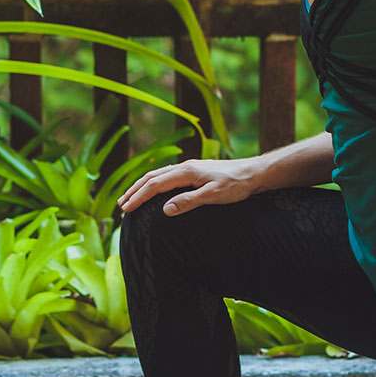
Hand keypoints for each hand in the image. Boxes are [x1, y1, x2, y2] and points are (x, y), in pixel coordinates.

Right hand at [118, 156, 263, 215]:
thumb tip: (165, 210)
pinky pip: (168, 176)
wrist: (254, 173)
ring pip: (159, 175)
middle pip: (152, 177)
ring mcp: (190, 168)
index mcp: (186, 172)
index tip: (126, 209)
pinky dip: (155, 183)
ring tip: (131, 197)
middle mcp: (185, 166)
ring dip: (143, 186)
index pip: (155, 184)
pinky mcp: (195, 171)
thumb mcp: (213, 196)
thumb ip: (188, 202)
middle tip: (121, 205)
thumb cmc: (236, 185)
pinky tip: (155, 190)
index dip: (139, 197)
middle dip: (135, 190)